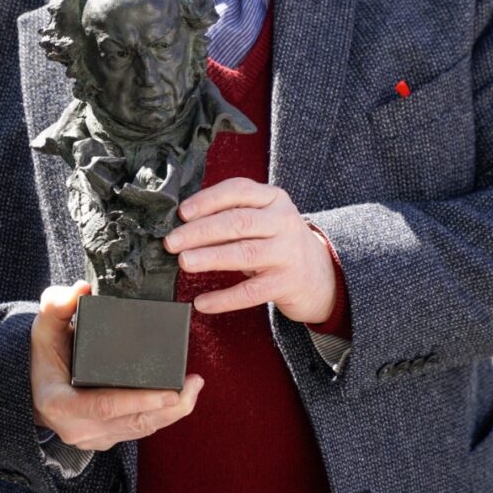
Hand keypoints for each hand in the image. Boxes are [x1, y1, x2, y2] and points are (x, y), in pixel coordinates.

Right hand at [30, 281, 203, 450]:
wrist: (34, 384)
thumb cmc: (43, 353)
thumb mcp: (43, 326)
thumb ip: (56, 305)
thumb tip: (81, 289)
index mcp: (59, 404)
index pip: (104, 406)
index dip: (139, 400)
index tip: (170, 391)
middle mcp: (76, 428)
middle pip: (131, 422)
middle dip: (168, 407)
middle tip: (194, 384)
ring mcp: (91, 438)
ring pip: (139, 429)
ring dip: (171, 412)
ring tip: (194, 387)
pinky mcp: (105, 438)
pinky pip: (137, 430)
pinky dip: (160, 415)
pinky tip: (179, 399)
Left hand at [163, 178, 336, 322]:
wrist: (320, 275)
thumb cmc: (277, 242)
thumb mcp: (263, 219)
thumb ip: (231, 215)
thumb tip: (183, 226)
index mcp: (274, 199)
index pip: (239, 190)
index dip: (208, 200)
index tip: (182, 212)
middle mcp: (284, 222)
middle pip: (238, 222)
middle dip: (201, 231)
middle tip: (172, 242)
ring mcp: (287, 253)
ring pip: (245, 253)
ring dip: (210, 257)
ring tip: (184, 262)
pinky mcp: (286, 284)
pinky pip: (250, 292)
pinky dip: (224, 298)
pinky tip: (202, 302)